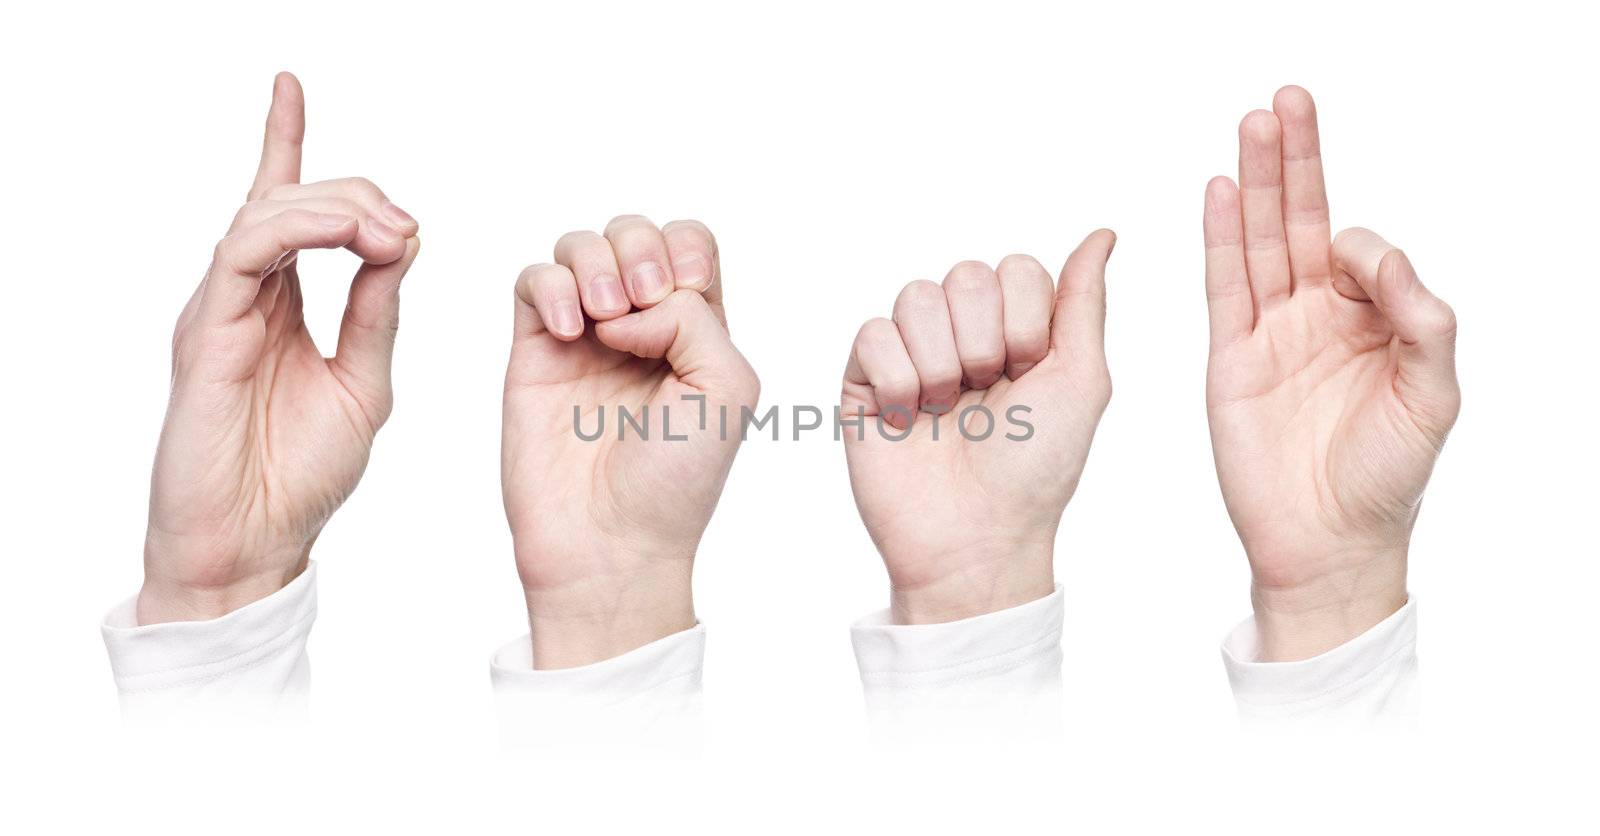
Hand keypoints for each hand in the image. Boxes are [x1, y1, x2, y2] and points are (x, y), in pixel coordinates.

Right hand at [139, 73, 420, 623]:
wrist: (254, 547)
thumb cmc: (301, 474)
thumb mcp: (364, 380)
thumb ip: (377, 312)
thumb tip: (400, 243)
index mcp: (278, 304)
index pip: (282, 208)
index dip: (285, 142)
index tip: (290, 85)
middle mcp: (243, 297)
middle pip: (288, 201)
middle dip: (355, 193)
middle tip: (405, 225)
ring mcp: (220, 311)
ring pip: (266, 214)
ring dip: (337, 207)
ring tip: (389, 229)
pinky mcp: (207, 333)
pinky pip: (245, 252)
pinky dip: (299, 230)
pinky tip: (350, 235)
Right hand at [503, 217, 757, 667]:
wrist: (610, 543)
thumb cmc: (677, 480)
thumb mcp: (728, 388)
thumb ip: (694, 319)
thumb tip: (628, 303)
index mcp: (696, 331)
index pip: (689, 244)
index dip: (684, 249)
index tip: (685, 291)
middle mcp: (641, 327)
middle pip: (634, 233)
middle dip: (638, 248)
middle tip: (639, 302)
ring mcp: (584, 337)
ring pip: (580, 248)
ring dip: (594, 263)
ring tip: (602, 318)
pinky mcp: (534, 354)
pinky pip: (531, 282)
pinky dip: (549, 288)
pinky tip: (568, 332)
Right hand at [841, 232, 1115, 623]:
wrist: (976, 537)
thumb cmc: (1036, 470)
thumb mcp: (1081, 380)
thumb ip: (1085, 301)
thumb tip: (1104, 232)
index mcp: (1015, 328)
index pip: (1015, 269)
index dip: (1025, 322)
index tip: (1028, 376)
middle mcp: (961, 333)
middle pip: (965, 274)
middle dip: (984, 341)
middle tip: (986, 395)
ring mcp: (910, 353)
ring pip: (916, 297)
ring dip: (941, 362)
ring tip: (946, 410)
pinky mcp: (862, 379)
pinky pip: (871, 333)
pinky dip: (898, 379)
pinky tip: (909, 418)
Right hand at [1203, 86, 1458, 660]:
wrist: (1329, 543)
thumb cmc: (1388, 478)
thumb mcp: (1434, 396)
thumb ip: (1423, 319)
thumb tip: (1378, 256)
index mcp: (1370, 321)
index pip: (1357, 248)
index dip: (1361, 243)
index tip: (1362, 271)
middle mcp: (1316, 317)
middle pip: (1299, 221)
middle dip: (1295, 161)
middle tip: (1287, 99)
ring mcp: (1269, 334)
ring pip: (1257, 242)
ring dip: (1254, 183)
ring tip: (1252, 124)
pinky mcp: (1230, 358)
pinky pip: (1222, 287)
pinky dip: (1219, 237)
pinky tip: (1219, 191)